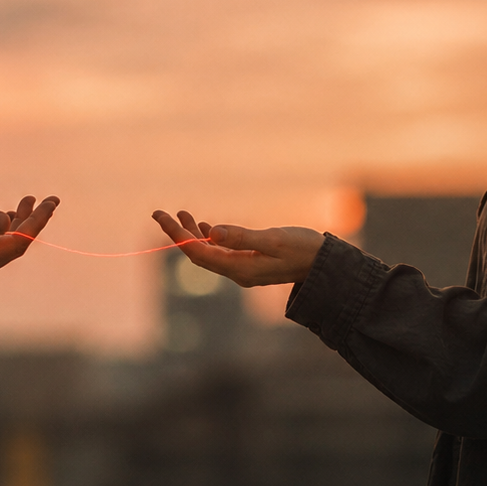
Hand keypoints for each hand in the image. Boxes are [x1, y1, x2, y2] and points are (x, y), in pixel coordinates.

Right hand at [0, 194, 58, 288]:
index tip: (52, 201)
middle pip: (13, 249)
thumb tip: (6, 221)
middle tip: (46, 198)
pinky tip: (2, 219)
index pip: (16, 243)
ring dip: (16, 226)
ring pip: (0, 250)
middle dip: (31, 223)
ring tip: (28, 201)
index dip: (36, 222)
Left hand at [151, 208, 322, 287]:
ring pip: (209, 252)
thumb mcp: (274, 239)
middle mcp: (237, 272)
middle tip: (159, 213)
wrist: (326, 266)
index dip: (176, 234)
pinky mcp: (251, 263)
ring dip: (193, 233)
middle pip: (198, 254)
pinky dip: (211, 237)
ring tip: (180, 213)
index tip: (160, 216)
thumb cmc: (304, 250)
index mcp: (239, 268)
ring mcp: (243, 269)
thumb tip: (211, 232)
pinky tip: (205, 226)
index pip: (197, 252)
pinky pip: (222, 252)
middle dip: (178, 234)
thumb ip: (242, 237)